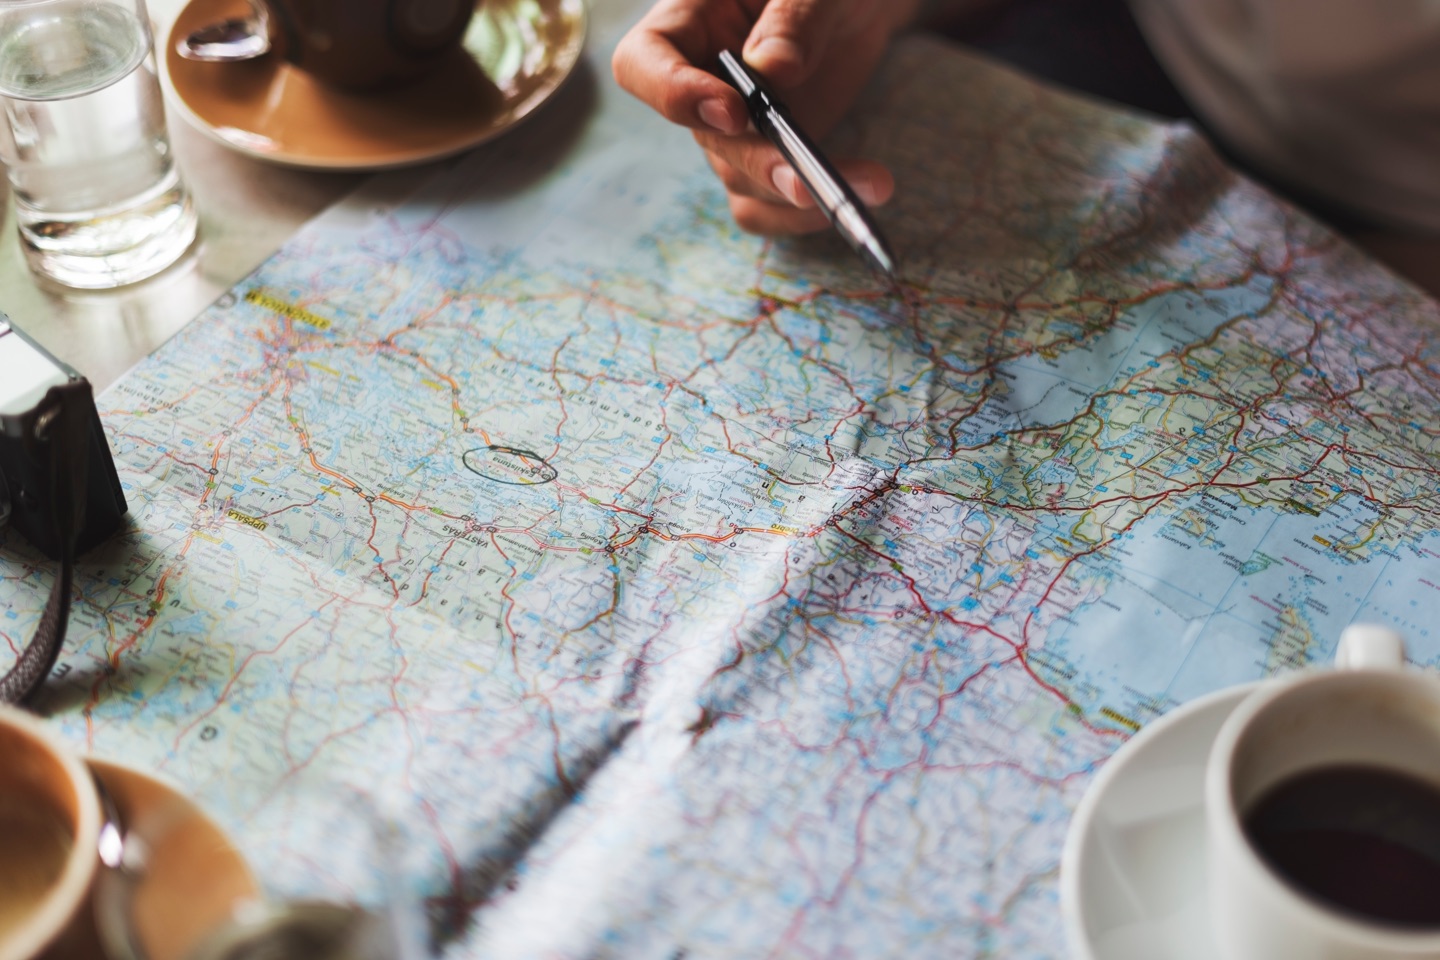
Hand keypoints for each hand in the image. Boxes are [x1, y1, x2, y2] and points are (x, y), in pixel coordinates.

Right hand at [613, 0, 918, 234]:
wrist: (858, 4)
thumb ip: (794, 17)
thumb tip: (774, 71)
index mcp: (689, 21)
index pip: (642, 65)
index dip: (674, 95)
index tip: (732, 112)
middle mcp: (700, 82)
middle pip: (708, 139)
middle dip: (761, 163)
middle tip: (807, 180)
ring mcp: (733, 129)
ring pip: (742, 180)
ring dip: (799, 196)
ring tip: (871, 184)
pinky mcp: (768, 157)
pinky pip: (770, 204)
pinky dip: (810, 212)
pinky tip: (862, 193)